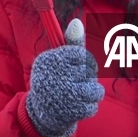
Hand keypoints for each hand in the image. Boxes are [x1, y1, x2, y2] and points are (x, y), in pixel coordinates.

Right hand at [25, 19, 103, 136]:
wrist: (42, 114)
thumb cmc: (55, 79)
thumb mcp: (59, 60)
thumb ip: (71, 42)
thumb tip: (77, 22)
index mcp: (50, 60)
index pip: (81, 55)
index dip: (85, 62)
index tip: (79, 67)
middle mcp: (55, 75)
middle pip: (90, 72)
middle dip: (87, 78)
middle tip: (75, 83)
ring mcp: (65, 94)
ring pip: (96, 89)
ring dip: (91, 93)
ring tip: (79, 95)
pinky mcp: (72, 111)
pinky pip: (93, 106)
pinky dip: (88, 107)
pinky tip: (77, 107)